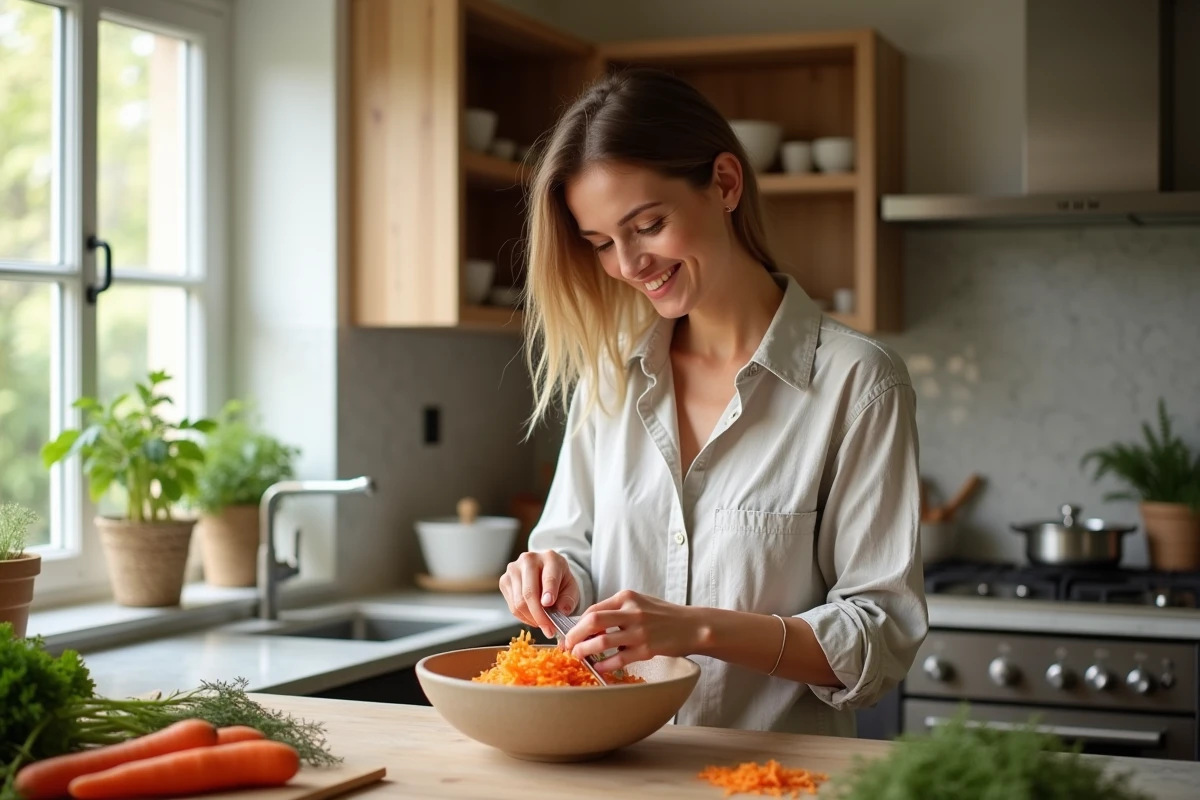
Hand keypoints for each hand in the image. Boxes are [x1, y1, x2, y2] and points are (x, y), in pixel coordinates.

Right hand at [499, 550, 580, 638]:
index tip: (549, 604)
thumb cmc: (560, 581)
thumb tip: (560, 611)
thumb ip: (568, 599)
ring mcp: (513, 569)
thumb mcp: (571, 588)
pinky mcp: (504, 580)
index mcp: (550, 558)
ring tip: (543, 625)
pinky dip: (524, 617)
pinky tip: (534, 618)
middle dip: (539, 615)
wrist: (547, 573)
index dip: (548, 591)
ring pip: (519, 602)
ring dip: (532, 619)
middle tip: (549, 630)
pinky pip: (512, 606)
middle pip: (529, 592)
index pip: (548, 577)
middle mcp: (529, 559)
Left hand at [563, 590, 699, 672]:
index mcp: (627, 597)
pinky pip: (619, 658)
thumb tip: (589, 624)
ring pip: (602, 641)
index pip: (593, 609)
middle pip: (592, 622)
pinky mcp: (647, 649)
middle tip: (567, 646)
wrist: (692, 626)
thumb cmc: (664, 615)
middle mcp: (632, 611)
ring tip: (579, 657)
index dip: (577, 624)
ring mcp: (639, 631)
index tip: (570, 634)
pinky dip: (604, 664)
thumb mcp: (640, 602)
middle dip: (574, 636)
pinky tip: (598, 666)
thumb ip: (617, 610)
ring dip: (585, 651)